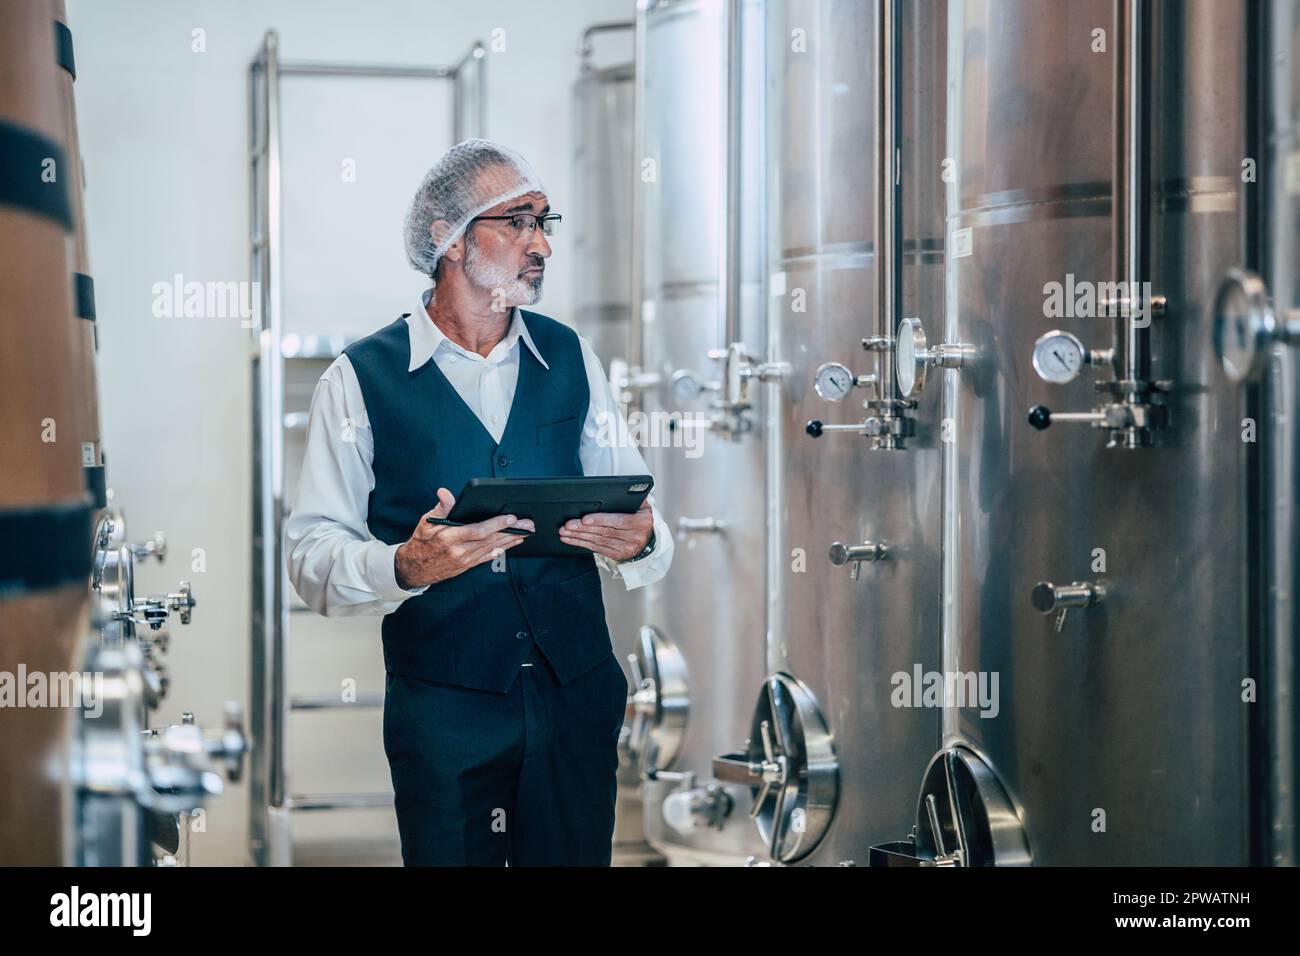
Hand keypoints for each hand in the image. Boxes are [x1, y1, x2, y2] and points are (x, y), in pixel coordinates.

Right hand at [394, 487, 534, 588]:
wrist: (414, 569)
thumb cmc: (421, 543)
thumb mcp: (426, 523)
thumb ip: (440, 508)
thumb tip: (445, 493)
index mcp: (450, 538)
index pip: (478, 530)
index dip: (496, 524)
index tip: (511, 517)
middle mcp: (460, 550)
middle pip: (491, 539)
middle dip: (512, 531)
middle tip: (528, 525)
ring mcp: (465, 560)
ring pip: (492, 549)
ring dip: (510, 541)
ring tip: (525, 533)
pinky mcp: (467, 566)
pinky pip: (487, 558)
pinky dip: (500, 551)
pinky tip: (509, 546)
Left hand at [558, 497, 652, 560]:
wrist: (650, 540)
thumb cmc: (642, 519)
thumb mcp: (644, 507)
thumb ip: (635, 498)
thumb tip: (622, 490)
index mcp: (641, 522)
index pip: (619, 521)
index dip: (601, 520)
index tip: (585, 518)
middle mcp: (634, 537)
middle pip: (605, 532)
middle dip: (584, 528)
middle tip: (568, 524)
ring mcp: (625, 548)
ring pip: (598, 541)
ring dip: (579, 536)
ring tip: (565, 531)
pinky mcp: (617, 555)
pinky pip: (596, 549)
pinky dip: (582, 543)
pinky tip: (571, 539)